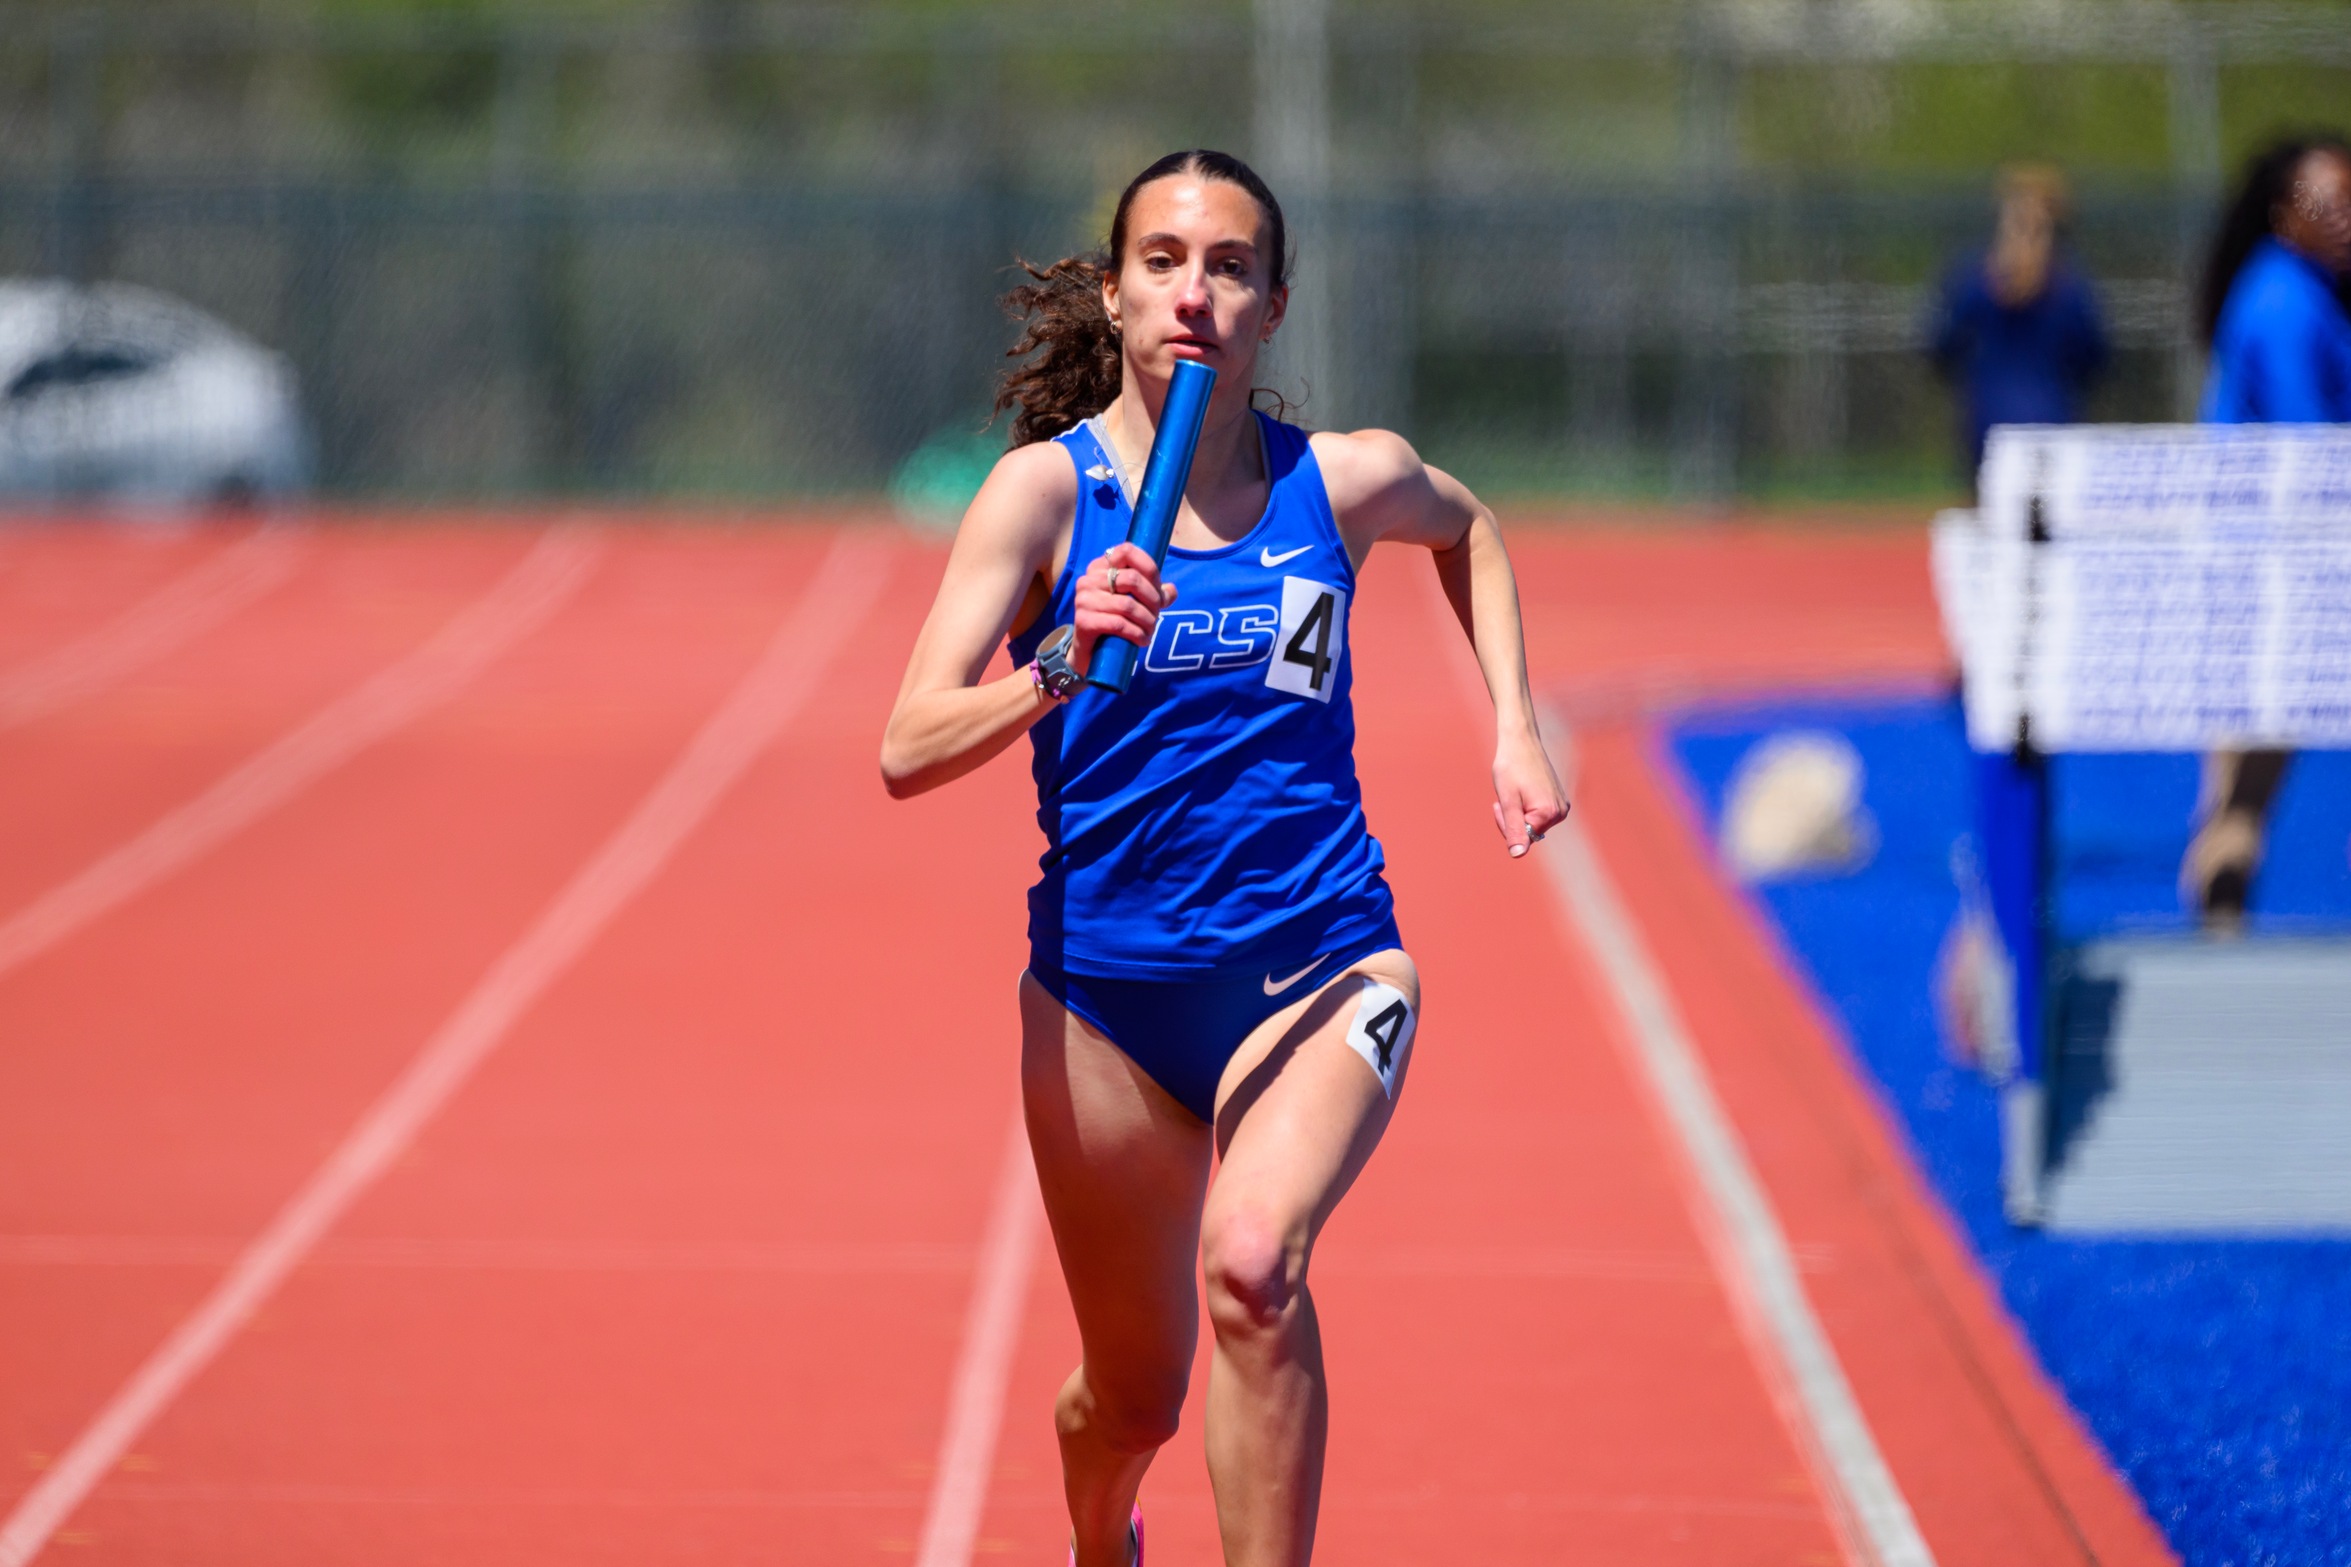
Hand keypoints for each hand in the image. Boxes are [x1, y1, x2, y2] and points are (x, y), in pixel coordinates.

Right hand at [1071, 542, 1176, 669]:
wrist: (1089, 651)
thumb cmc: (1114, 621)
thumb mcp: (1135, 604)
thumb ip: (1154, 595)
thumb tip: (1172, 590)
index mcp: (1100, 567)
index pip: (1127, 551)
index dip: (1149, 568)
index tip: (1158, 589)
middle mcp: (1088, 579)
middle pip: (1132, 579)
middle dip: (1152, 600)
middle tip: (1157, 616)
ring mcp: (1083, 599)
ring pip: (1128, 604)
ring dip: (1147, 620)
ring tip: (1150, 630)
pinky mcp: (1083, 621)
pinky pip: (1118, 624)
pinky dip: (1136, 633)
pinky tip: (1142, 640)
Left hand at [1491, 727, 1568, 857]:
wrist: (1521, 741)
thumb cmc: (1510, 767)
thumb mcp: (1507, 800)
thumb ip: (1514, 828)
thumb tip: (1518, 854)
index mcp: (1549, 813)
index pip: (1523, 838)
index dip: (1506, 824)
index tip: (1500, 803)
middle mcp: (1561, 813)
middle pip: (1529, 832)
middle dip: (1512, 820)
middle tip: (1505, 797)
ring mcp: (1562, 807)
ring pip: (1532, 824)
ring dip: (1518, 813)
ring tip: (1514, 791)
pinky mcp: (1559, 801)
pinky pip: (1538, 814)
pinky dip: (1526, 807)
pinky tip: (1523, 790)